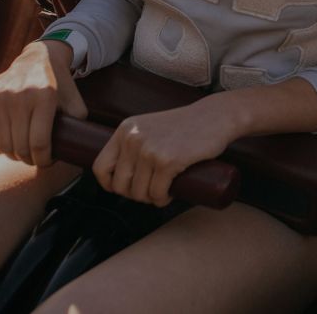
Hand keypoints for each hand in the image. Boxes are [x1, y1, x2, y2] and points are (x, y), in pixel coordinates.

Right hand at [0, 39, 87, 166]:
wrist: (37, 58)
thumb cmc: (59, 84)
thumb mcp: (75, 100)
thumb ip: (80, 123)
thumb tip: (79, 149)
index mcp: (44, 97)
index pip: (40, 143)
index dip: (44, 160)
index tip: (47, 161)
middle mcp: (20, 96)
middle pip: (20, 146)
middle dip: (29, 160)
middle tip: (35, 159)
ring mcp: (0, 97)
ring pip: (3, 143)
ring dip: (13, 156)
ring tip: (22, 154)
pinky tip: (3, 150)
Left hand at [92, 94, 236, 206]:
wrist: (216, 116)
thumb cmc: (186, 125)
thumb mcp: (150, 127)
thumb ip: (134, 143)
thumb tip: (120, 175)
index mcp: (125, 130)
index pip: (100, 168)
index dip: (111, 184)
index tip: (127, 187)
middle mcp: (133, 139)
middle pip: (120, 185)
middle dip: (135, 195)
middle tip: (152, 190)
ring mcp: (149, 150)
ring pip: (139, 193)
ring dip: (151, 198)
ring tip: (163, 190)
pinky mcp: (168, 161)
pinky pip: (157, 193)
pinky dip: (163, 199)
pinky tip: (170, 193)